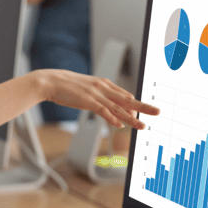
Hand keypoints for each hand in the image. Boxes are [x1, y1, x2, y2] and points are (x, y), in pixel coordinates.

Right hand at [34, 69, 159, 128]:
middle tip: (157, 112)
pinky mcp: (88, 101)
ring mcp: (96, 94)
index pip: (124, 95)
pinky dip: (112, 118)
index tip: (144, 111)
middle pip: (127, 100)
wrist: (50, 81)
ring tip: (143, 126)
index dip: (134, 104)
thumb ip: (97, 96)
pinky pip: (103, 111)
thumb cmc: (65, 86)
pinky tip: (120, 125)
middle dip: (143, 107)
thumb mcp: (84, 89)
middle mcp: (103, 88)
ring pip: (118, 108)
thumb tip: (104, 106)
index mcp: (103, 83)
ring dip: (132, 118)